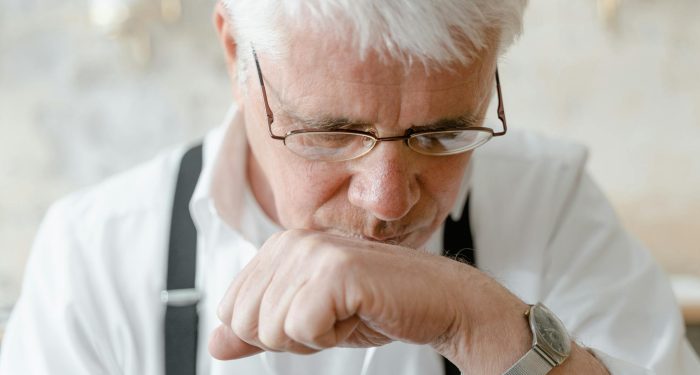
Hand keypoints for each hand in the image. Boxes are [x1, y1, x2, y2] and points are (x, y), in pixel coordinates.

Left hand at [208, 229, 469, 359]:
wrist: (436, 301)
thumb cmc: (375, 305)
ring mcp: (313, 253)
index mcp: (279, 247)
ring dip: (313, 337)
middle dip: (289, 336)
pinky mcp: (335, 271)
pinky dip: (330, 337)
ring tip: (347, 312)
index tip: (312, 315)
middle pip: (246, 323)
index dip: (273, 330)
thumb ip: (259, 329)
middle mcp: (292, 242)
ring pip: (271, 330)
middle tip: (331, 316)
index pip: (231, 310)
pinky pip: (301, 330)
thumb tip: (216, 343)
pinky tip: (356, 314)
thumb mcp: (307, 320)